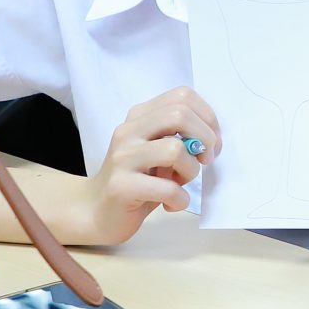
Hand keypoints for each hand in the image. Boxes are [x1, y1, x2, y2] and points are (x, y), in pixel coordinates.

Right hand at [79, 87, 221, 245]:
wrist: (97, 211)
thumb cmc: (137, 180)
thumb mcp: (157, 150)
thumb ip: (179, 136)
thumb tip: (211, 137)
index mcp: (140, 116)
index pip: (182, 96)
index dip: (207, 118)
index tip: (211, 143)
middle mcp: (129, 131)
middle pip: (179, 115)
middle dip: (205, 139)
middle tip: (204, 161)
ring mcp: (123, 157)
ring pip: (175, 149)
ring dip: (191, 171)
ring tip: (181, 184)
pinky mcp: (122, 186)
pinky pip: (168, 188)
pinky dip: (180, 199)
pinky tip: (172, 204)